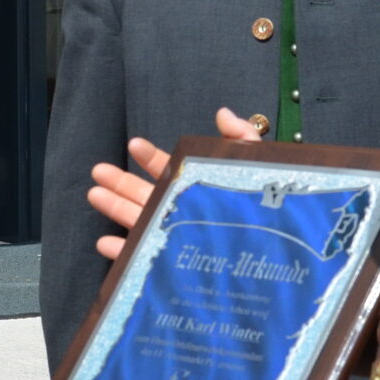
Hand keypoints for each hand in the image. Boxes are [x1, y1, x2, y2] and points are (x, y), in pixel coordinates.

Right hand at [88, 108, 264, 260]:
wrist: (284, 260)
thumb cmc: (272, 212)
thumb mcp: (257, 169)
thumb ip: (242, 138)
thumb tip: (222, 112)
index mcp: (198, 189)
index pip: (169, 169)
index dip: (151, 157)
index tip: (134, 144)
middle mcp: (183, 213)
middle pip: (145, 195)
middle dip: (121, 182)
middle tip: (99, 171)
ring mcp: (177, 239)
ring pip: (139, 221)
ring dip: (116, 209)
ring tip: (95, 195)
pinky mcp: (174, 267)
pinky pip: (143, 259)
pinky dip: (122, 253)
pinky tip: (105, 245)